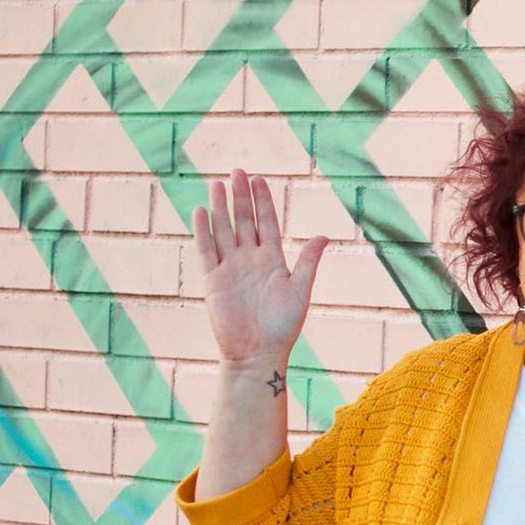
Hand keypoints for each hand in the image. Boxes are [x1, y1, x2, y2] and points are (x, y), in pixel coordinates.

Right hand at [191, 170, 328, 367]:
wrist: (257, 353)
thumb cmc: (282, 326)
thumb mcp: (300, 290)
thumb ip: (308, 261)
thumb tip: (323, 236)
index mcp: (272, 260)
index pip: (266, 223)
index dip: (263, 201)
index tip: (258, 179)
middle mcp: (250, 260)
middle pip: (244, 221)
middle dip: (241, 197)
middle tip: (237, 171)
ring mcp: (230, 268)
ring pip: (224, 230)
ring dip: (220, 208)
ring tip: (217, 183)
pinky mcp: (213, 280)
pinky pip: (206, 250)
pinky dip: (203, 231)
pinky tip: (201, 211)